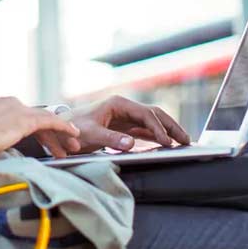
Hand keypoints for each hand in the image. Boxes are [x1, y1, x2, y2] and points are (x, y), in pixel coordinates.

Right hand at [0, 97, 80, 157]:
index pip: (23, 118)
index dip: (35, 132)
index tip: (41, 144)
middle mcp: (12, 104)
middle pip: (37, 120)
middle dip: (50, 135)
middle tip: (60, 148)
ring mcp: (20, 110)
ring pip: (46, 121)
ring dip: (61, 134)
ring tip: (73, 146)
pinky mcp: (28, 119)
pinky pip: (52, 121)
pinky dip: (64, 127)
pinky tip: (74, 134)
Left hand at [61, 95, 190, 153]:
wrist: (60, 130)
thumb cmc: (73, 129)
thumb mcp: (90, 134)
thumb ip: (110, 139)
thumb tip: (132, 143)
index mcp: (118, 104)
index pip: (145, 114)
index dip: (158, 128)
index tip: (167, 142)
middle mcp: (124, 108)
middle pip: (154, 114)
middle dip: (170, 126)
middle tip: (186, 140)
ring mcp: (125, 117)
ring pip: (152, 122)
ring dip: (167, 131)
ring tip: (183, 143)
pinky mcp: (123, 128)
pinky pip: (145, 131)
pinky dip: (157, 137)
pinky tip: (166, 144)